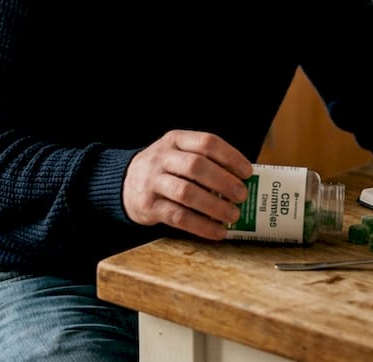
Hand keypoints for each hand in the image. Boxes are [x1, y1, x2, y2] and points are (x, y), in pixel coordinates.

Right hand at [123, 130, 252, 239]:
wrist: (124, 183)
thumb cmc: (165, 169)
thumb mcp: (179, 154)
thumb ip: (206, 162)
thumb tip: (245, 181)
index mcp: (175, 140)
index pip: (207, 142)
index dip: (231, 157)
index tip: (248, 172)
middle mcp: (162, 158)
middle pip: (196, 166)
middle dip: (224, 181)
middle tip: (242, 195)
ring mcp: (152, 181)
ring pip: (186, 192)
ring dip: (214, 206)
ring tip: (233, 215)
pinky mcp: (148, 206)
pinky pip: (178, 217)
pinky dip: (201, 226)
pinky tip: (217, 232)